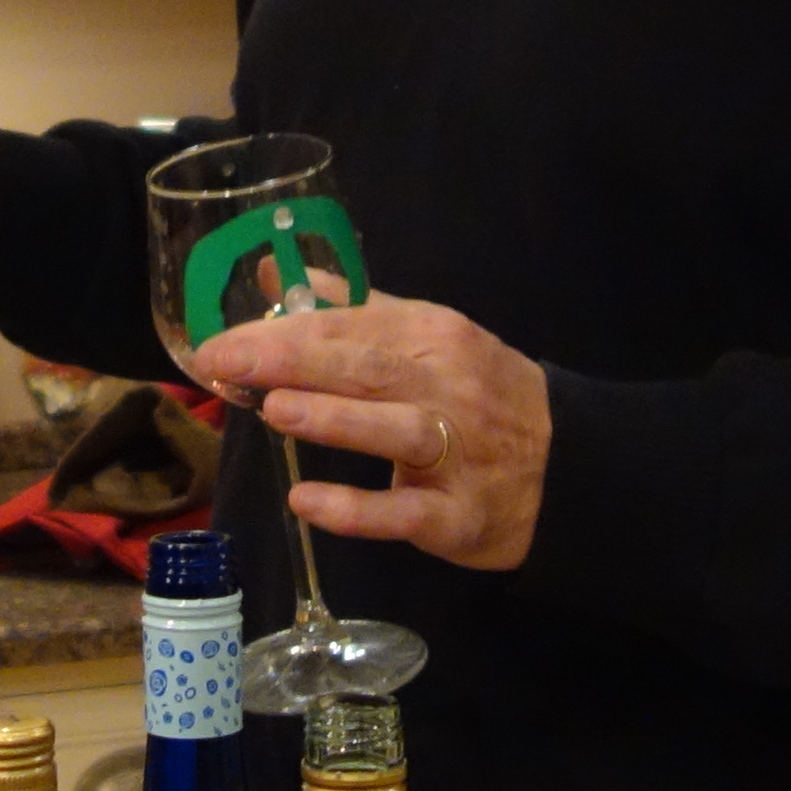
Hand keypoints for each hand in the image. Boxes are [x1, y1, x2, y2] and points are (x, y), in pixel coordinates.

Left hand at [191, 297, 549, 574]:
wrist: (570, 467)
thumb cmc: (483, 394)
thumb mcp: (429, 337)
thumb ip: (353, 306)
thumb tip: (275, 274)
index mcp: (435, 336)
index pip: (353, 326)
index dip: (283, 332)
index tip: (220, 341)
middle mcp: (448, 388)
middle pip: (368, 368)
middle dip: (292, 362)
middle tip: (224, 364)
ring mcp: (458, 454)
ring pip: (395, 431)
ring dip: (334, 419)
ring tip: (273, 411)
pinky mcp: (459, 516)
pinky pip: (404, 512)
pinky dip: (356, 509)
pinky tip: (306, 502)